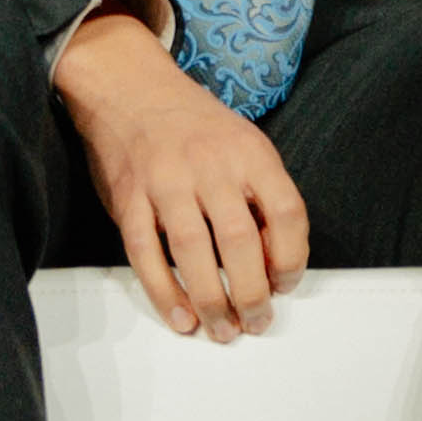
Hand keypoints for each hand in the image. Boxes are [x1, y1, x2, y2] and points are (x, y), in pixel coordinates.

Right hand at [55, 8, 310, 339]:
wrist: (132, 90)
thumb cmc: (198, 127)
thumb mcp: (246, 145)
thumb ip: (264, 195)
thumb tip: (275, 259)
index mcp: (252, 155)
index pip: (288, 213)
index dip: (293, 258)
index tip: (286, 285)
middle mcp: (211, 168)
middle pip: (241, 240)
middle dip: (252, 292)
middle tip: (257, 323)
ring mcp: (167, 183)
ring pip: (194, 252)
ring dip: (211, 300)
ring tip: (222, 330)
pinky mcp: (129, 199)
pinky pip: (145, 253)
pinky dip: (164, 290)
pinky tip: (181, 316)